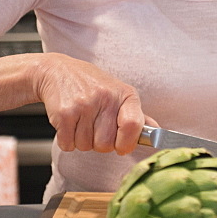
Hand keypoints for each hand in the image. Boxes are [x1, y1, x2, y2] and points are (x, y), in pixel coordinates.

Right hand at [33, 53, 147, 154]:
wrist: (57, 71)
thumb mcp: (118, 93)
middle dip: (99, 143)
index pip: (133, 126)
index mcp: (125, 94)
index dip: (127, 143)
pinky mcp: (64, 113)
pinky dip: (67, 140)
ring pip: (86, 146)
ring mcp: (84, 105)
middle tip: (94, 126)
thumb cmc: (91, 85)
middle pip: (106, 145)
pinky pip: (68, 144)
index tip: (122, 146)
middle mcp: (106, 98)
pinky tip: (69, 123)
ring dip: (81, 141)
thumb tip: (158, 133)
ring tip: (81, 120)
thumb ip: (137, 115)